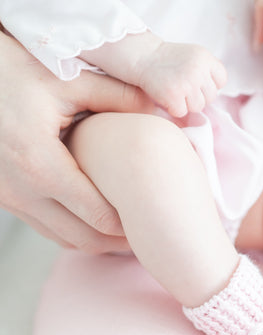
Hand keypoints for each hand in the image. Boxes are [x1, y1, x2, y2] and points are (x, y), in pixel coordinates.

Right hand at [0, 32, 153, 252]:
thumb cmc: (13, 74)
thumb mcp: (69, 80)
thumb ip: (119, 97)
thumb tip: (158, 111)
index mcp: (39, 164)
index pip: (98, 216)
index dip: (129, 225)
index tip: (152, 220)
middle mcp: (19, 190)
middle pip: (84, 239)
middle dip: (118, 242)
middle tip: (145, 234)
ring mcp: (7, 198)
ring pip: (63, 239)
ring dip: (96, 240)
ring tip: (125, 231)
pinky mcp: (3, 197)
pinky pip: (45, 228)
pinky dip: (73, 231)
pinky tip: (94, 219)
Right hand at [137, 42, 226, 117]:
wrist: (143, 57)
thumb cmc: (169, 61)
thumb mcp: (193, 57)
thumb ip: (208, 71)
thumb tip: (216, 94)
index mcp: (205, 58)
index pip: (221, 80)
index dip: (209, 85)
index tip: (196, 81)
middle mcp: (198, 69)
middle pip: (211, 97)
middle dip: (198, 96)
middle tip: (183, 87)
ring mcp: (187, 83)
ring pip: (198, 107)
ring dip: (186, 104)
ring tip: (175, 91)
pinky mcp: (174, 95)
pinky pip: (182, 112)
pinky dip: (173, 108)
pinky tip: (167, 96)